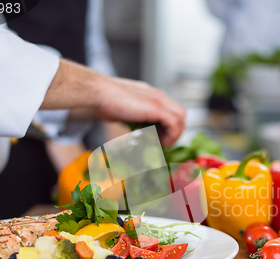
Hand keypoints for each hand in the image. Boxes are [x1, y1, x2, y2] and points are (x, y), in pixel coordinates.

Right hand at [41, 59, 185, 146]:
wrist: (99, 93)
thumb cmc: (106, 101)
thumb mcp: (126, 112)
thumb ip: (135, 119)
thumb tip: (137, 133)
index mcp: (151, 95)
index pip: (171, 110)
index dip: (169, 126)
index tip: (161, 138)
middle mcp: (158, 96)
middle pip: (180, 113)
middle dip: (176, 130)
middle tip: (165, 143)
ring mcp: (158, 100)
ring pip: (180, 117)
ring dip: (175, 133)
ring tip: (163, 144)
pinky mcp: (156, 107)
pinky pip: (174, 122)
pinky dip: (171, 134)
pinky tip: (161, 141)